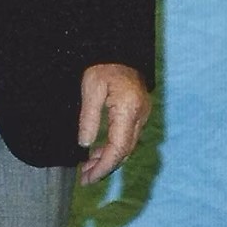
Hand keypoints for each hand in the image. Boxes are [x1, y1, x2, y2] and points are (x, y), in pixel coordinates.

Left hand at [76, 63, 150, 183]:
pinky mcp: (139, 112)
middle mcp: (140, 115)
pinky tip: (97, 152)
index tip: (89, 177)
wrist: (120, 48)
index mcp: (128, 109)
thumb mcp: (90, 89)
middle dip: (105, 167)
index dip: (104, 166)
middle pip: (125, 151)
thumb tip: (85, 145)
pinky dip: (113, 148)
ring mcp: (142, 114)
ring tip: (87, 168)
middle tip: (84, 178)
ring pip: (127, 146)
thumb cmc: (104, 65)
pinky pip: (127, 137)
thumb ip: (89, 118)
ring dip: (108, 159)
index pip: (119, 148)